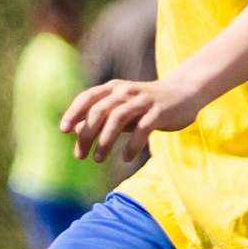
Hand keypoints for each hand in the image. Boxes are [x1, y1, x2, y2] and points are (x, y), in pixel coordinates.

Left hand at [63, 76, 198, 161]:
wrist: (184, 93)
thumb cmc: (146, 105)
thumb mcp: (122, 109)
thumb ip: (102, 118)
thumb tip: (76, 131)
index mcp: (114, 88)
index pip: (88, 97)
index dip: (73, 112)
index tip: (63, 130)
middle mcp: (126, 91)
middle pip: (99, 110)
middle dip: (87, 134)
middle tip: (80, 155)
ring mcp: (143, 101)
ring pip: (117, 119)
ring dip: (105, 141)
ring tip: (98, 159)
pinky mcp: (159, 112)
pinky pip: (142, 129)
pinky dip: (132, 145)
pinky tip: (127, 159)